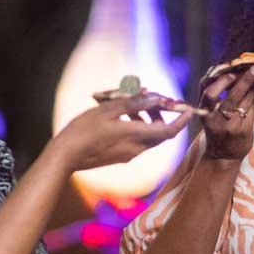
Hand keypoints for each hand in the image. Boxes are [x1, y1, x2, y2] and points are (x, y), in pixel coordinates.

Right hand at [54, 94, 191, 172]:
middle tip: (149, 98)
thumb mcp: (107, 111)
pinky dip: (134, 126)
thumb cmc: (83, 131)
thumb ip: (132, 103)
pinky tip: (117, 116)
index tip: (188, 110)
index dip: (181, 121)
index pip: (169, 131)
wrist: (64, 157)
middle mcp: (135, 149)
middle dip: (159, 114)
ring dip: (145, 118)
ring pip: (147, 136)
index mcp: (135, 136)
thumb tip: (153, 96)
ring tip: (127, 103)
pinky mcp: (119, 157)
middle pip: (159, 132)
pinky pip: (135, 140)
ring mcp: (127, 155)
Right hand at [199, 66, 253, 161]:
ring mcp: (230, 126)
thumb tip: (225, 68)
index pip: (208, 91)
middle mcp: (215, 119)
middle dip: (243, 80)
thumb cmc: (217, 128)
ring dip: (253, 85)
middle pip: (230, 97)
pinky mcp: (243, 131)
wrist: (223, 156)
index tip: (232, 69)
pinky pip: (252, 109)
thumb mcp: (208, 112)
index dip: (220, 79)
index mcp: (204, 112)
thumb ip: (213, 92)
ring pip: (244, 101)